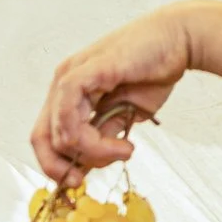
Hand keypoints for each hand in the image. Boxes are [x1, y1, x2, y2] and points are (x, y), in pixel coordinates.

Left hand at [31, 4, 195, 185]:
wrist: (180, 40)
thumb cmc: (154, 72)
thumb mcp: (124, 116)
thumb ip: (102, 137)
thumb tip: (86, 165)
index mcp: (68, 94)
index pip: (45, 138)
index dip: (55, 166)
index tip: (79, 182)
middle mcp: (63, 83)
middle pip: (41, 139)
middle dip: (61, 168)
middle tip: (86, 180)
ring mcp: (72, 75)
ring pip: (59, 133)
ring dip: (92, 154)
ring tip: (124, 150)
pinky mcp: (86, 70)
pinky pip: (69, 113)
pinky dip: (90, 139)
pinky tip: (120, 143)